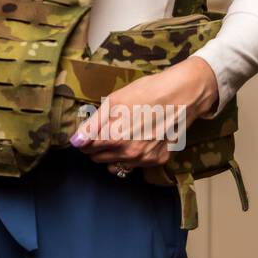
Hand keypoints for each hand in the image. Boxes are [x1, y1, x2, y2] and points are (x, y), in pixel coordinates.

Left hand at [70, 56, 217, 177]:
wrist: (182, 95)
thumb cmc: (146, 92)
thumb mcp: (113, 102)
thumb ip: (92, 125)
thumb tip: (76, 141)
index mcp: (114, 138)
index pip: (86, 148)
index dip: (86, 138)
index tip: (90, 129)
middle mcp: (129, 154)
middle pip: (99, 158)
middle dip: (98, 146)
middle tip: (108, 128)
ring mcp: (145, 159)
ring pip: (116, 164)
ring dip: (114, 153)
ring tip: (124, 132)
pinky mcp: (158, 160)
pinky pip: (136, 164)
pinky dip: (133, 154)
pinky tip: (140, 137)